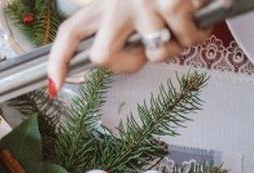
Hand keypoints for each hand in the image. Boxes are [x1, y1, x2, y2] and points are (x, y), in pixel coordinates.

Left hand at [48, 0, 209, 90]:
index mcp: (104, 3)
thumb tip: (130, 58)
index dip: (58, 61)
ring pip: (156, 53)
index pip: (71, 32)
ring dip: (177, 44)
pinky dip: (198, 33)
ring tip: (183, 22)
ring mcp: (144, 4)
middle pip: (103, 56)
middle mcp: (117, 3)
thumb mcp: (133, 0)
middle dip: (129, 64)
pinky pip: (188, 39)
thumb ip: (123, 27)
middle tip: (150, 51)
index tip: (55, 84)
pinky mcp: (173, 4)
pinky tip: (198, 13)